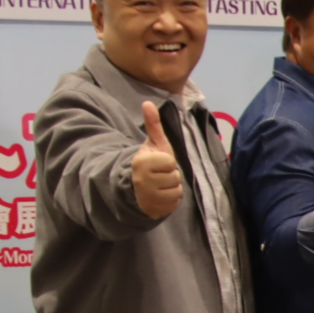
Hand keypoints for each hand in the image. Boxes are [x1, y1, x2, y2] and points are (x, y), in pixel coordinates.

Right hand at [132, 101, 185, 218]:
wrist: (137, 188)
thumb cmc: (150, 163)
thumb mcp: (153, 144)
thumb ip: (153, 124)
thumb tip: (148, 102)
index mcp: (141, 162)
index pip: (170, 162)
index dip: (167, 162)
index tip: (158, 163)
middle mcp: (142, 181)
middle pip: (175, 177)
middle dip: (171, 176)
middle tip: (159, 175)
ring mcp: (147, 197)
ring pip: (176, 191)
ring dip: (172, 188)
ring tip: (160, 185)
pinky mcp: (153, 210)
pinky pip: (174, 203)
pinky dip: (171, 200)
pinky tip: (161, 196)